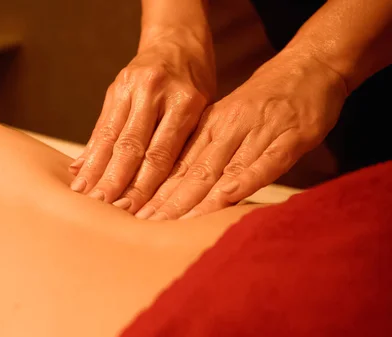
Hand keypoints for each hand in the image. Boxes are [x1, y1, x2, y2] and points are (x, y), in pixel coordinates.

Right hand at [69, 32, 214, 213]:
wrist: (177, 40)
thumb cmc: (196, 83)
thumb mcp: (202, 111)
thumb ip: (180, 146)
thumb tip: (161, 190)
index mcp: (185, 102)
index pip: (161, 153)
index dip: (144, 185)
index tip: (133, 212)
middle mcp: (155, 92)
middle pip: (131, 146)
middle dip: (114, 180)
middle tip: (102, 207)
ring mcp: (132, 87)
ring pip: (111, 135)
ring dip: (95, 168)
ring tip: (82, 194)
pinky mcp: (115, 87)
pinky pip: (102, 124)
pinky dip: (91, 150)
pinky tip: (79, 170)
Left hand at [136, 49, 347, 219]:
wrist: (310, 65)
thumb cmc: (266, 100)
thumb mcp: (228, 119)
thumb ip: (207, 149)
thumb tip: (176, 183)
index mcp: (211, 126)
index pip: (178, 164)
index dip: (157, 191)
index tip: (136, 212)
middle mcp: (228, 129)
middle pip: (193, 170)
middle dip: (168, 200)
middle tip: (145, 223)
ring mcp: (258, 132)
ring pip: (223, 169)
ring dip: (197, 198)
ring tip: (173, 222)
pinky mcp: (290, 136)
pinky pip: (266, 161)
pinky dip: (246, 180)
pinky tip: (227, 198)